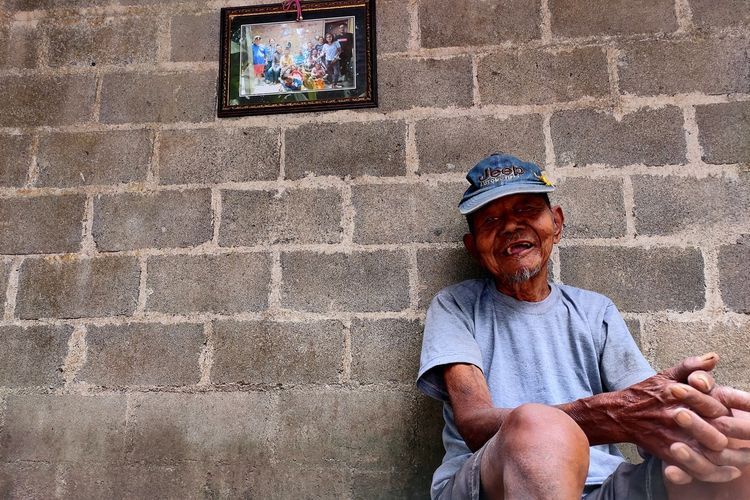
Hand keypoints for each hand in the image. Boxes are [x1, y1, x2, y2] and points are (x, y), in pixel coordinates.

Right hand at [613, 354, 740, 480]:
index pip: (721, 399)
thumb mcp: (666, 374)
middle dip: (743, 431)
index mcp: (684, 393)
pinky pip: (698, 468)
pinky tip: (731, 471)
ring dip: (736, 455)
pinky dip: (717, 472)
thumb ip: (691, 366)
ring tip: (749, 456)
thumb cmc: (646, 394)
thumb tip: (713, 357)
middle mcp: (682, 414)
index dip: (742, 403)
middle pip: (722, 426)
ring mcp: (677, 435)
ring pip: (714, 450)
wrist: (621, 414)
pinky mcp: (670, 453)